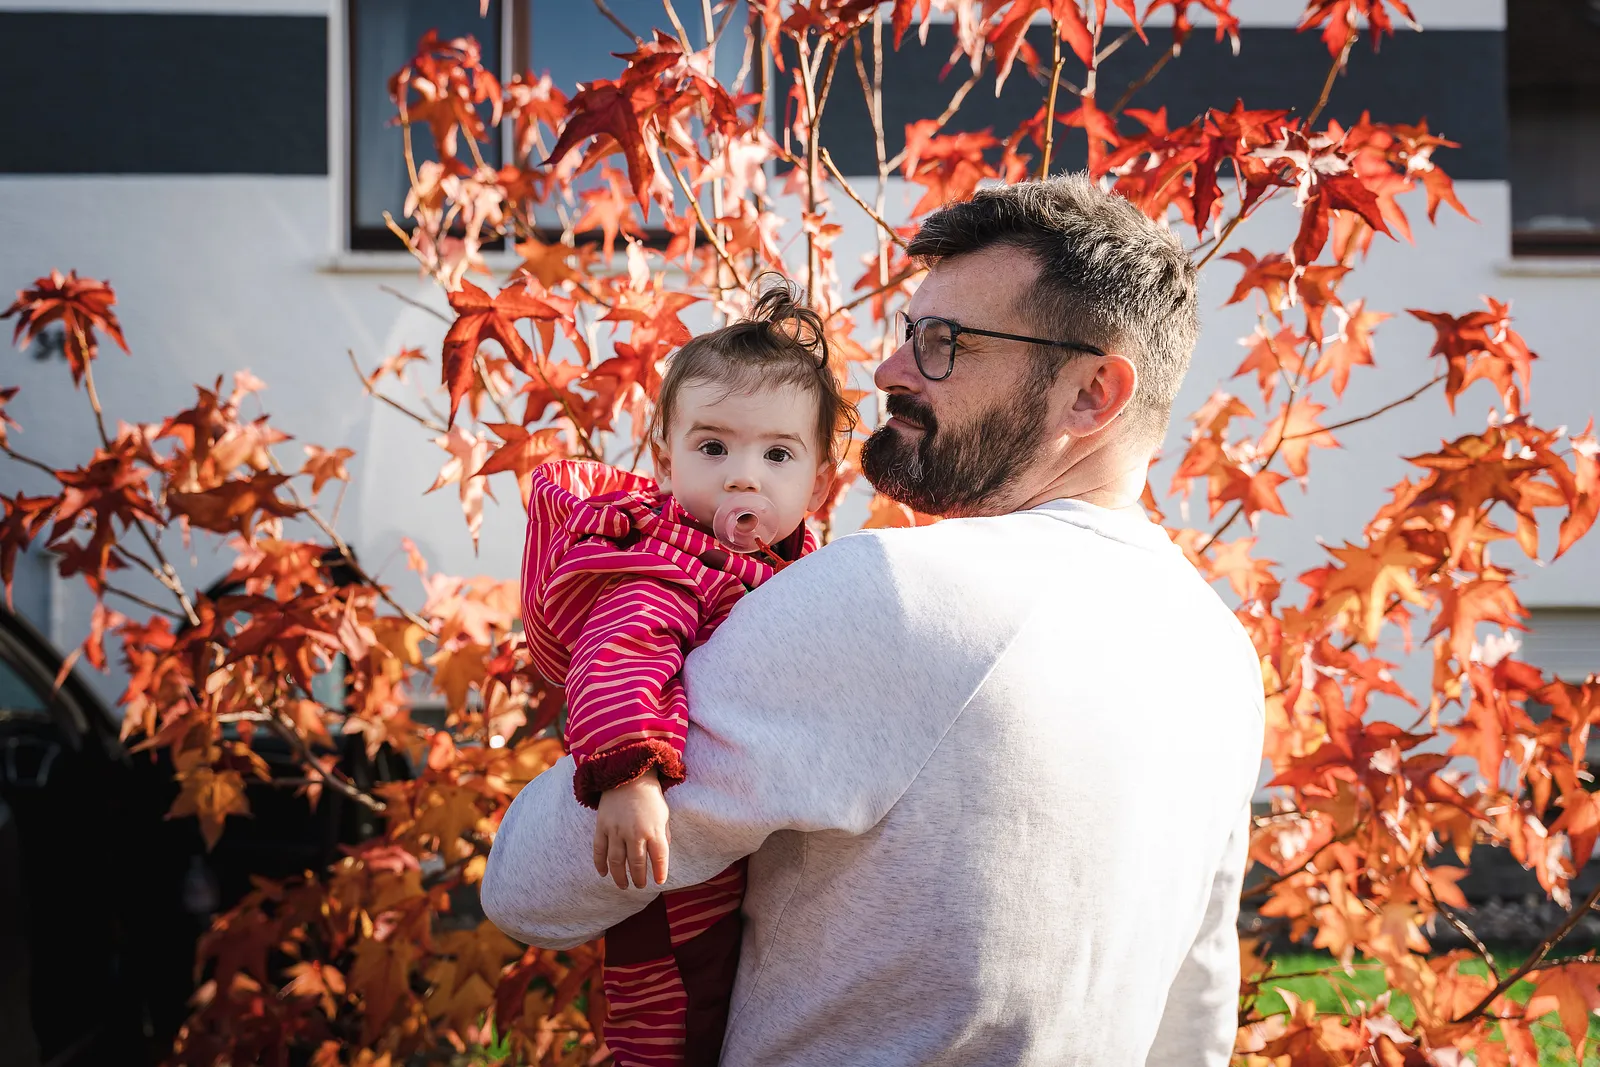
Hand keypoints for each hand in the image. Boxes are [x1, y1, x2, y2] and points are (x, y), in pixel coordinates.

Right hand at [593, 774, 669, 888]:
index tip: (659, 882)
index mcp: (654, 830)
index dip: (660, 872)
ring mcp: (617, 830)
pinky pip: (599, 849)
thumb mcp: (663, 815)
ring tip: (624, 885)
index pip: (659, 858)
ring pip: (616, 861)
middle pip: (637, 864)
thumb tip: (660, 857)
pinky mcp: (602, 826)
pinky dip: (600, 864)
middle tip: (640, 886)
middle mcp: (635, 832)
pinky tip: (603, 873)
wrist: (629, 776)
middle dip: (638, 878)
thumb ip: (663, 836)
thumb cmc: (650, 798)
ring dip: (620, 877)